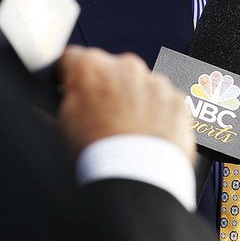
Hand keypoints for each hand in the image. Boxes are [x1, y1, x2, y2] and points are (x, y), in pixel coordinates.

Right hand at [58, 46, 195, 163]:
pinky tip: (147, 139)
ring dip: (135, 103)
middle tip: (101, 122)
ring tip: (127, 135)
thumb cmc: (98, 157)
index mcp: (91, 68)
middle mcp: (127, 68)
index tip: (71, 89)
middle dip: (107, 91)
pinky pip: (166, 103)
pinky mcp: (179, 101)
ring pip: (142, 87)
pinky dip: (159, 116)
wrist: (136, 181)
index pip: (72, 59)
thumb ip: (63, 104)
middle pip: (112, 72)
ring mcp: (156, 83)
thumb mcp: (61, 128)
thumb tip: (59, 103)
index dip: (69, 76)